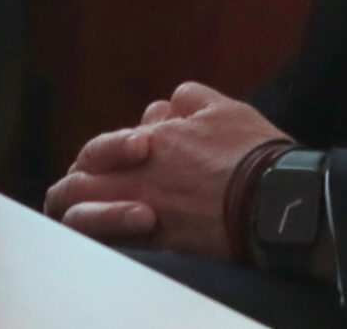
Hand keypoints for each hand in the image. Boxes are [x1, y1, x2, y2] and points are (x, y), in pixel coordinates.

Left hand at [43, 81, 291, 260]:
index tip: (136, 154)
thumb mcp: (222, 109)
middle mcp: (133, 179)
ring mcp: (139, 215)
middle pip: (72, 188)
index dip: (105, 154)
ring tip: (95, 216)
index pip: (96, 152)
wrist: (274, 200)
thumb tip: (172, 102)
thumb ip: (190, 99)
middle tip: (88, 192)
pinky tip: (118, 237)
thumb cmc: (251, 154)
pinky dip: (106, 240)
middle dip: (74, 188)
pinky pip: (109, 246)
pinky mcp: (156, 246)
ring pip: (80, 219)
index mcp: (146, 143)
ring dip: (83, 215)